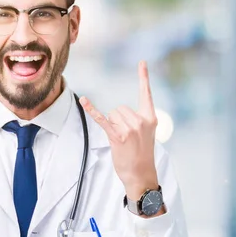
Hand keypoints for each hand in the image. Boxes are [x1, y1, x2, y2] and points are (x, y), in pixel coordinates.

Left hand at [80, 61, 158, 200]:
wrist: (141, 174)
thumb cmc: (142, 154)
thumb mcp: (147, 134)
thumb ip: (138, 120)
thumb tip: (118, 114)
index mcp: (150, 118)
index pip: (146, 94)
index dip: (144, 77)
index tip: (142, 62)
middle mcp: (141, 121)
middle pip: (120, 108)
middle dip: (118, 120)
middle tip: (126, 137)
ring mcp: (130, 128)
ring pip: (112, 114)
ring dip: (113, 126)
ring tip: (122, 140)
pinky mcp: (117, 136)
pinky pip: (102, 120)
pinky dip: (92, 110)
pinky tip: (84, 101)